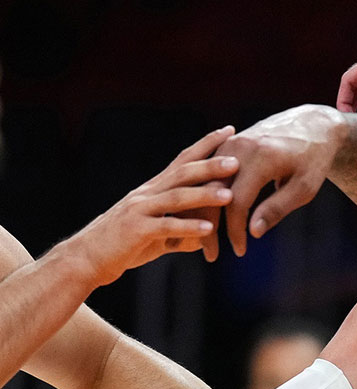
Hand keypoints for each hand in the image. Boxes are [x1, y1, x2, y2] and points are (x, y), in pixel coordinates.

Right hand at [64, 126, 237, 287]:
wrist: (88, 258)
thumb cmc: (125, 244)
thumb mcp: (159, 234)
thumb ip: (183, 232)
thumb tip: (207, 235)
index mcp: (155, 189)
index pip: (183, 159)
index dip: (206, 144)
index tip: (229, 130)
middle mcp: (147, 193)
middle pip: (182, 173)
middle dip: (210, 166)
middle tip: (236, 160)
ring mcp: (140, 209)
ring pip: (176, 198)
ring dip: (204, 196)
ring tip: (229, 196)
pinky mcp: (135, 230)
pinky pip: (166, 227)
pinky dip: (188, 228)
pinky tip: (208, 230)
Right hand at [213, 105, 344, 256]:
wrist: (313, 125)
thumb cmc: (313, 159)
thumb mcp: (304, 186)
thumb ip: (277, 208)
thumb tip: (252, 232)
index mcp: (260, 158)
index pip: (237, 202)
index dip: (236, 230)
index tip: (240, 251)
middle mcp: (239, 148)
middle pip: (213, 193)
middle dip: (210, 227)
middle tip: (211, 255)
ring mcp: (230, 144)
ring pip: (206, 184)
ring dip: (202, 213)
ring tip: (206, 241)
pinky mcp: (227, 144)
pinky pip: (210, 174)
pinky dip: (206, 197)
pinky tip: (206, 218)